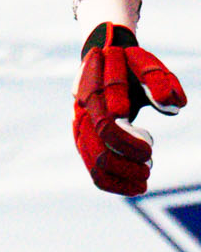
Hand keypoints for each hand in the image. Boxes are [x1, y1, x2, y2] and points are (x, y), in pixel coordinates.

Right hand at [73, 23, 186, 194]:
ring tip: (144, 180)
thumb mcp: (144, 63)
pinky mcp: (82, 141)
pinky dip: (114, 183)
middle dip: (127, 156)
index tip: (149, 149)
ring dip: (122, 174)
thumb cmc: (127, 66)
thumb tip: (173, 103)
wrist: (99, 65)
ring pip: (94, 159)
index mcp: (94, 84)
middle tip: (150, 162)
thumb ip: (158, 77)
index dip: (125, 139)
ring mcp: (79, 124)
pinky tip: (134, 188)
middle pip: (100, 138)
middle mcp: (82, 106)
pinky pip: (92, 169)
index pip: (106, 117)